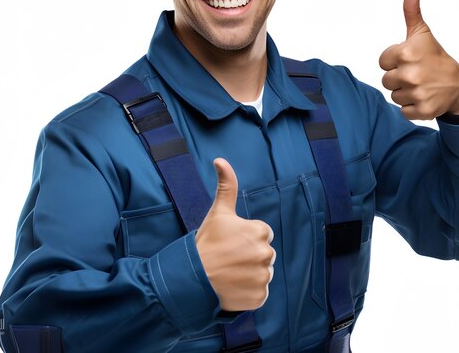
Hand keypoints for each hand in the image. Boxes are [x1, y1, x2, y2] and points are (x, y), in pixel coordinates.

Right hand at [195, 158, 275, 311]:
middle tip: (228, 258)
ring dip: (249, 274)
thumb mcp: (218, 212)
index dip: (245, 239)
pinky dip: (248, 292)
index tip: (230, 243)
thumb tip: (220, 160)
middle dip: (248, 256)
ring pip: (262, 273)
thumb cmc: (206, 243)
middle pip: (263, 254)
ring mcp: (263, 277)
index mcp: (260, 231)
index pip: (261, 235)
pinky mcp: (260, 297)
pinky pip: (259, 293)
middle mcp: (266, 253)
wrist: (192, 279)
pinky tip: (233, 286)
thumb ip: (226, 185)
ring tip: (230, 273)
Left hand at [378, 0, 458, 119]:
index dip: (394, 61)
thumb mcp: (422, 33)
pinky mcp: (421, 111)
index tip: (410, 60)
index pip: (382, 62)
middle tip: (416, 73)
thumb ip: (411, 10)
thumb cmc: (434, 56)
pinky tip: (424, 97)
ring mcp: (417, 93)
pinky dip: (412, 107)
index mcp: (405, 53)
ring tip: (421, 85)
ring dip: (404, 92)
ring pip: (393, 95)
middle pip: (386, 80)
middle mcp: (410, 74)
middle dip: (398, 77)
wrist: (458, 85)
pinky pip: (403, 111)